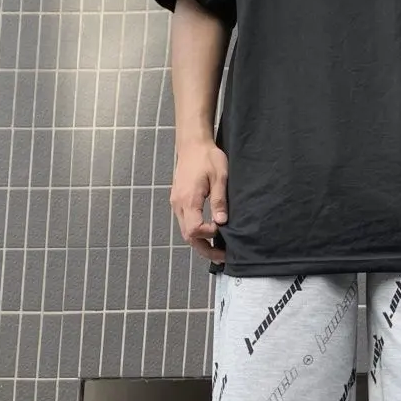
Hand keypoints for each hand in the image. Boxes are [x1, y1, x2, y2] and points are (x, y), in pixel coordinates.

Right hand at [171, 139, 228, 262]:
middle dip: (205, 249)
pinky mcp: (178, 201)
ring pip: (186, 232)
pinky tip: (210, 234)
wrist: (192, 144)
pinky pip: (186, 223)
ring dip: (201, 243)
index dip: (209, 234)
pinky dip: (197, 233)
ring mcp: (177, 203)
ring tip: (219, 249)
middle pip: (188, 237)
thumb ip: (219, 200)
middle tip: (223, 257)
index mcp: (188, 199)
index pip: (195, 230)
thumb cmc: (207, 157)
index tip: (224, 229)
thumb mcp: (220, 176)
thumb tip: (222, 223)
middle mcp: (179, 204)